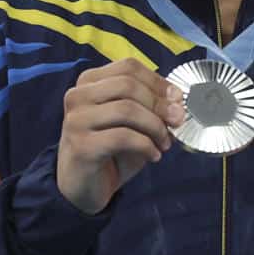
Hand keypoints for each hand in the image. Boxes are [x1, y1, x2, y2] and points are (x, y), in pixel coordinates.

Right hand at [54, 60, 185, 215]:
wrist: (82, 186)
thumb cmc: (108, 151)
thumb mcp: (131, 122)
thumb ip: (149, 105)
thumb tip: (177, 99)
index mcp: (89, 83)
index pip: (128, 67)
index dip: (158, 81)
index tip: (177, 99)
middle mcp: (77, 97)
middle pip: (128, 85)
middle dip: (159, 103)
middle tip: (177, 121)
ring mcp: (76, 121)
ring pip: (126, 110)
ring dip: (154, 126)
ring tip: (164, 143)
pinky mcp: (81, 146)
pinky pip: (123, 137)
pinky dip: (146, 146)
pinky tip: (153, 156)